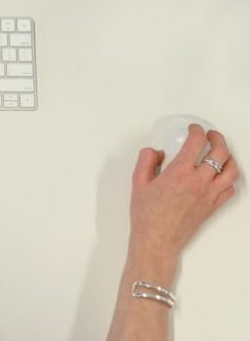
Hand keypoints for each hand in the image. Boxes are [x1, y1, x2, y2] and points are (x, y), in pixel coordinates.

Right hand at [128, 124, 238, 262]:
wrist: (157, 240)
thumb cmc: (147, 214)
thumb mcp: (138, 180)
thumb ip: (146, 159)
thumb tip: (157, 152)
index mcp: (180, 172)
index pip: (197, 142)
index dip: (197, 130)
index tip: (193, 129)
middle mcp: (198, 182)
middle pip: (220, 152)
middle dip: (217, 138)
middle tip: (210, 135)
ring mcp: (209, 195)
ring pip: (231, 171)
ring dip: (228, 157)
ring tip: (221, 152)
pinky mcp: (212, 207)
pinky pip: (230, 189)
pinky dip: (229, 178)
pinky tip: (220, 175)